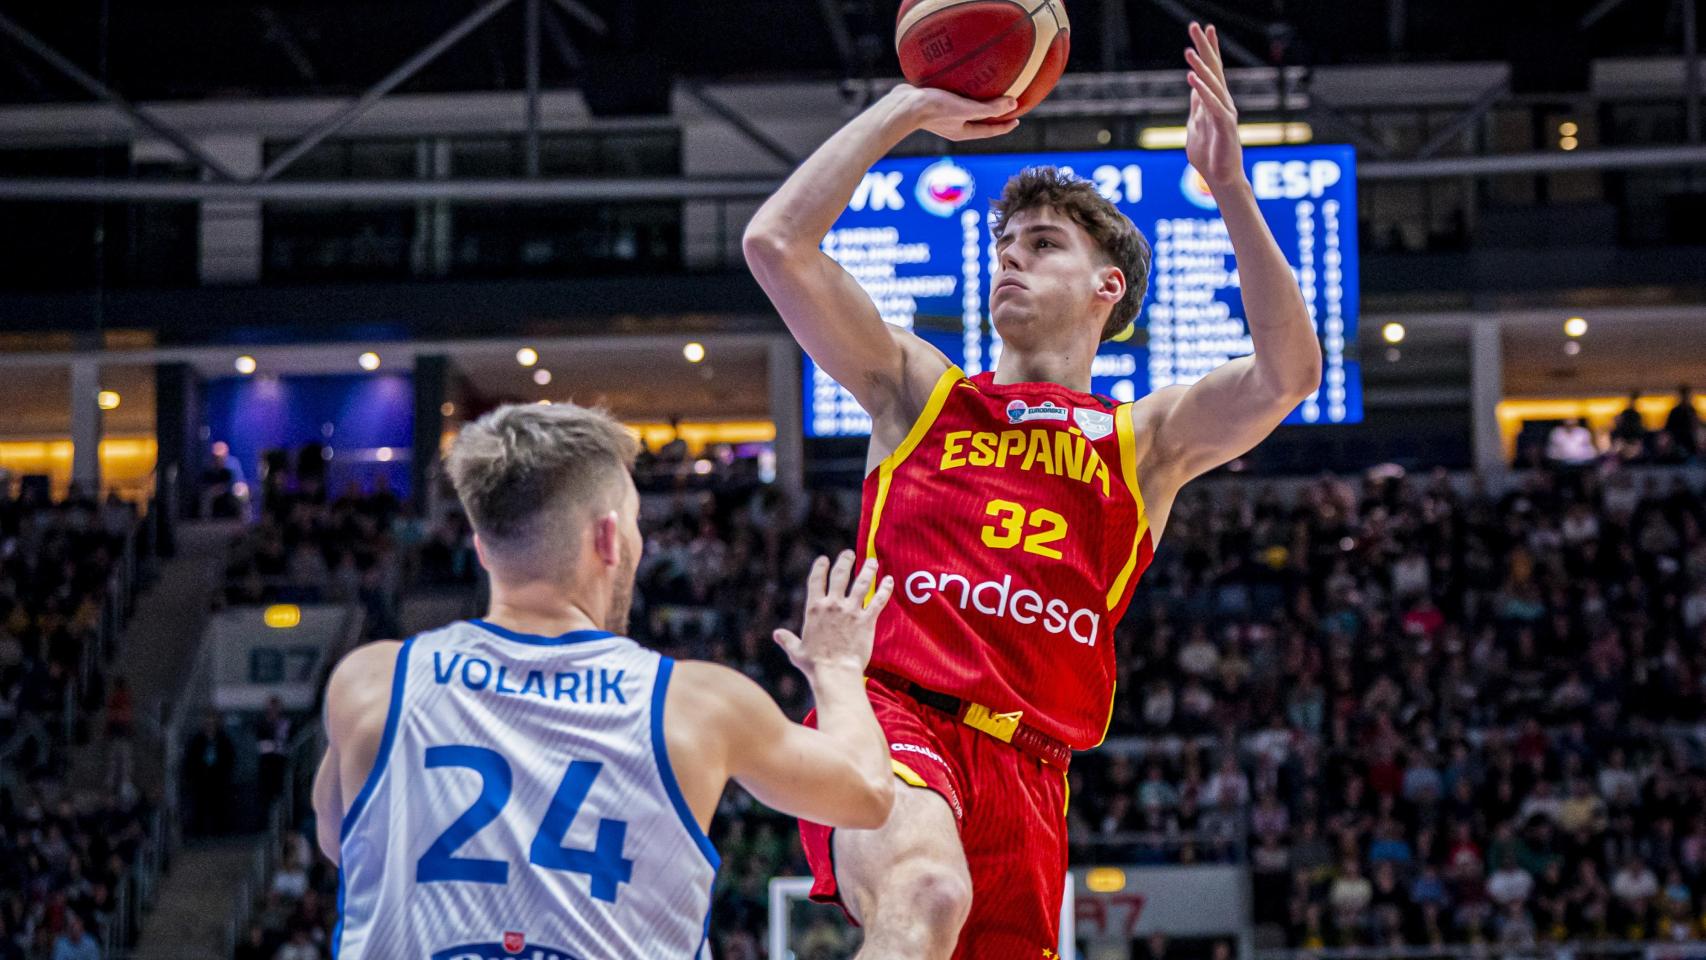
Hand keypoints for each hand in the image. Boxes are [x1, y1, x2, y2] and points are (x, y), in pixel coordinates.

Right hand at [772, 551, 893, 677]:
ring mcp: (851, 611)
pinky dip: (885, 589)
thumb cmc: (815, 665)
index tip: (824, 559)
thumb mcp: (796, 651)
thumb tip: (777, 634)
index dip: (820, 567)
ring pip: (862, 583)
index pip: (816, 580)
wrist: (835, 672)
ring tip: (872, 561)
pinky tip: (889, 581)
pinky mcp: (866, 620)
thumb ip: (787, 640)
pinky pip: (878, 600)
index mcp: (814, 608)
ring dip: (868, 570)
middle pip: (840, 575)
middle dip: (845, 561)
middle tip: (849, 554)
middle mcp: (833, 605)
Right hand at [892, 84, 1019, 141]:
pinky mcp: (934, 103)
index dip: (1004, 126)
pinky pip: (954, 98)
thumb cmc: (934, 109)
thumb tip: (1013, 103)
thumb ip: (989, 108)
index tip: (1017, 119)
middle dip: (992, 115)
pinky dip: (963, 92)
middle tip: (1006, 105)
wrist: (903, 105)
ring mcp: (943, 115)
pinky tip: (963, 79)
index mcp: (962, 132)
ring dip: (978, 102)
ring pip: (965, 110)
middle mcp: (953, 126)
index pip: (989, 130)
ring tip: (987, 91)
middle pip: (978, 121)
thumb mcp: (965, 108)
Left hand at [1184, 23, 1244, 189]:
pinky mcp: (1225, 127)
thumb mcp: (1196, 126)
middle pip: (1214, 70)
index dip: (1207, 49)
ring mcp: (1225, 113)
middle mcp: (1223, 102)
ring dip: (1200, 67)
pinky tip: (1191, 78)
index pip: (1211, 70)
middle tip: (1196, 26)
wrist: (1221, 178)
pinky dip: (1202, 91)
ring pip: (1212, 85)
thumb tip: (1194, 89)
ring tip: (1188, 50)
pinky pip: (1212, 105)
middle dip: (1205, 47)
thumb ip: (1197, 107)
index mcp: (1215, 101)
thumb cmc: (1209, 155)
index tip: (1203, 28)